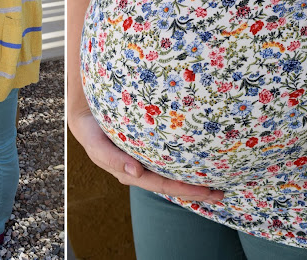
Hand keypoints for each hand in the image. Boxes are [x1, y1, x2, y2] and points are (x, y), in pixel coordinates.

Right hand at [68, 108, 224, 200]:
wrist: (86, 115)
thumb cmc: (91, 130)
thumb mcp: (95, 144)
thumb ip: (110, 158)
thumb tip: (135, 172)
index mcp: (130, 172)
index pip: (162, 184)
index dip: (184, 189)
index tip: (205, 190)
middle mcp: (141, 169)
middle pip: (172, 184)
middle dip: (196, 190)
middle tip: (221, 191)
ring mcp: (145, 161)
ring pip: (173, 174)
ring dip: (195, 180)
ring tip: (218, 183)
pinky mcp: (148, 149)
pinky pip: (169, 160)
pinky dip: (186, 164)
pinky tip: (201, 162)